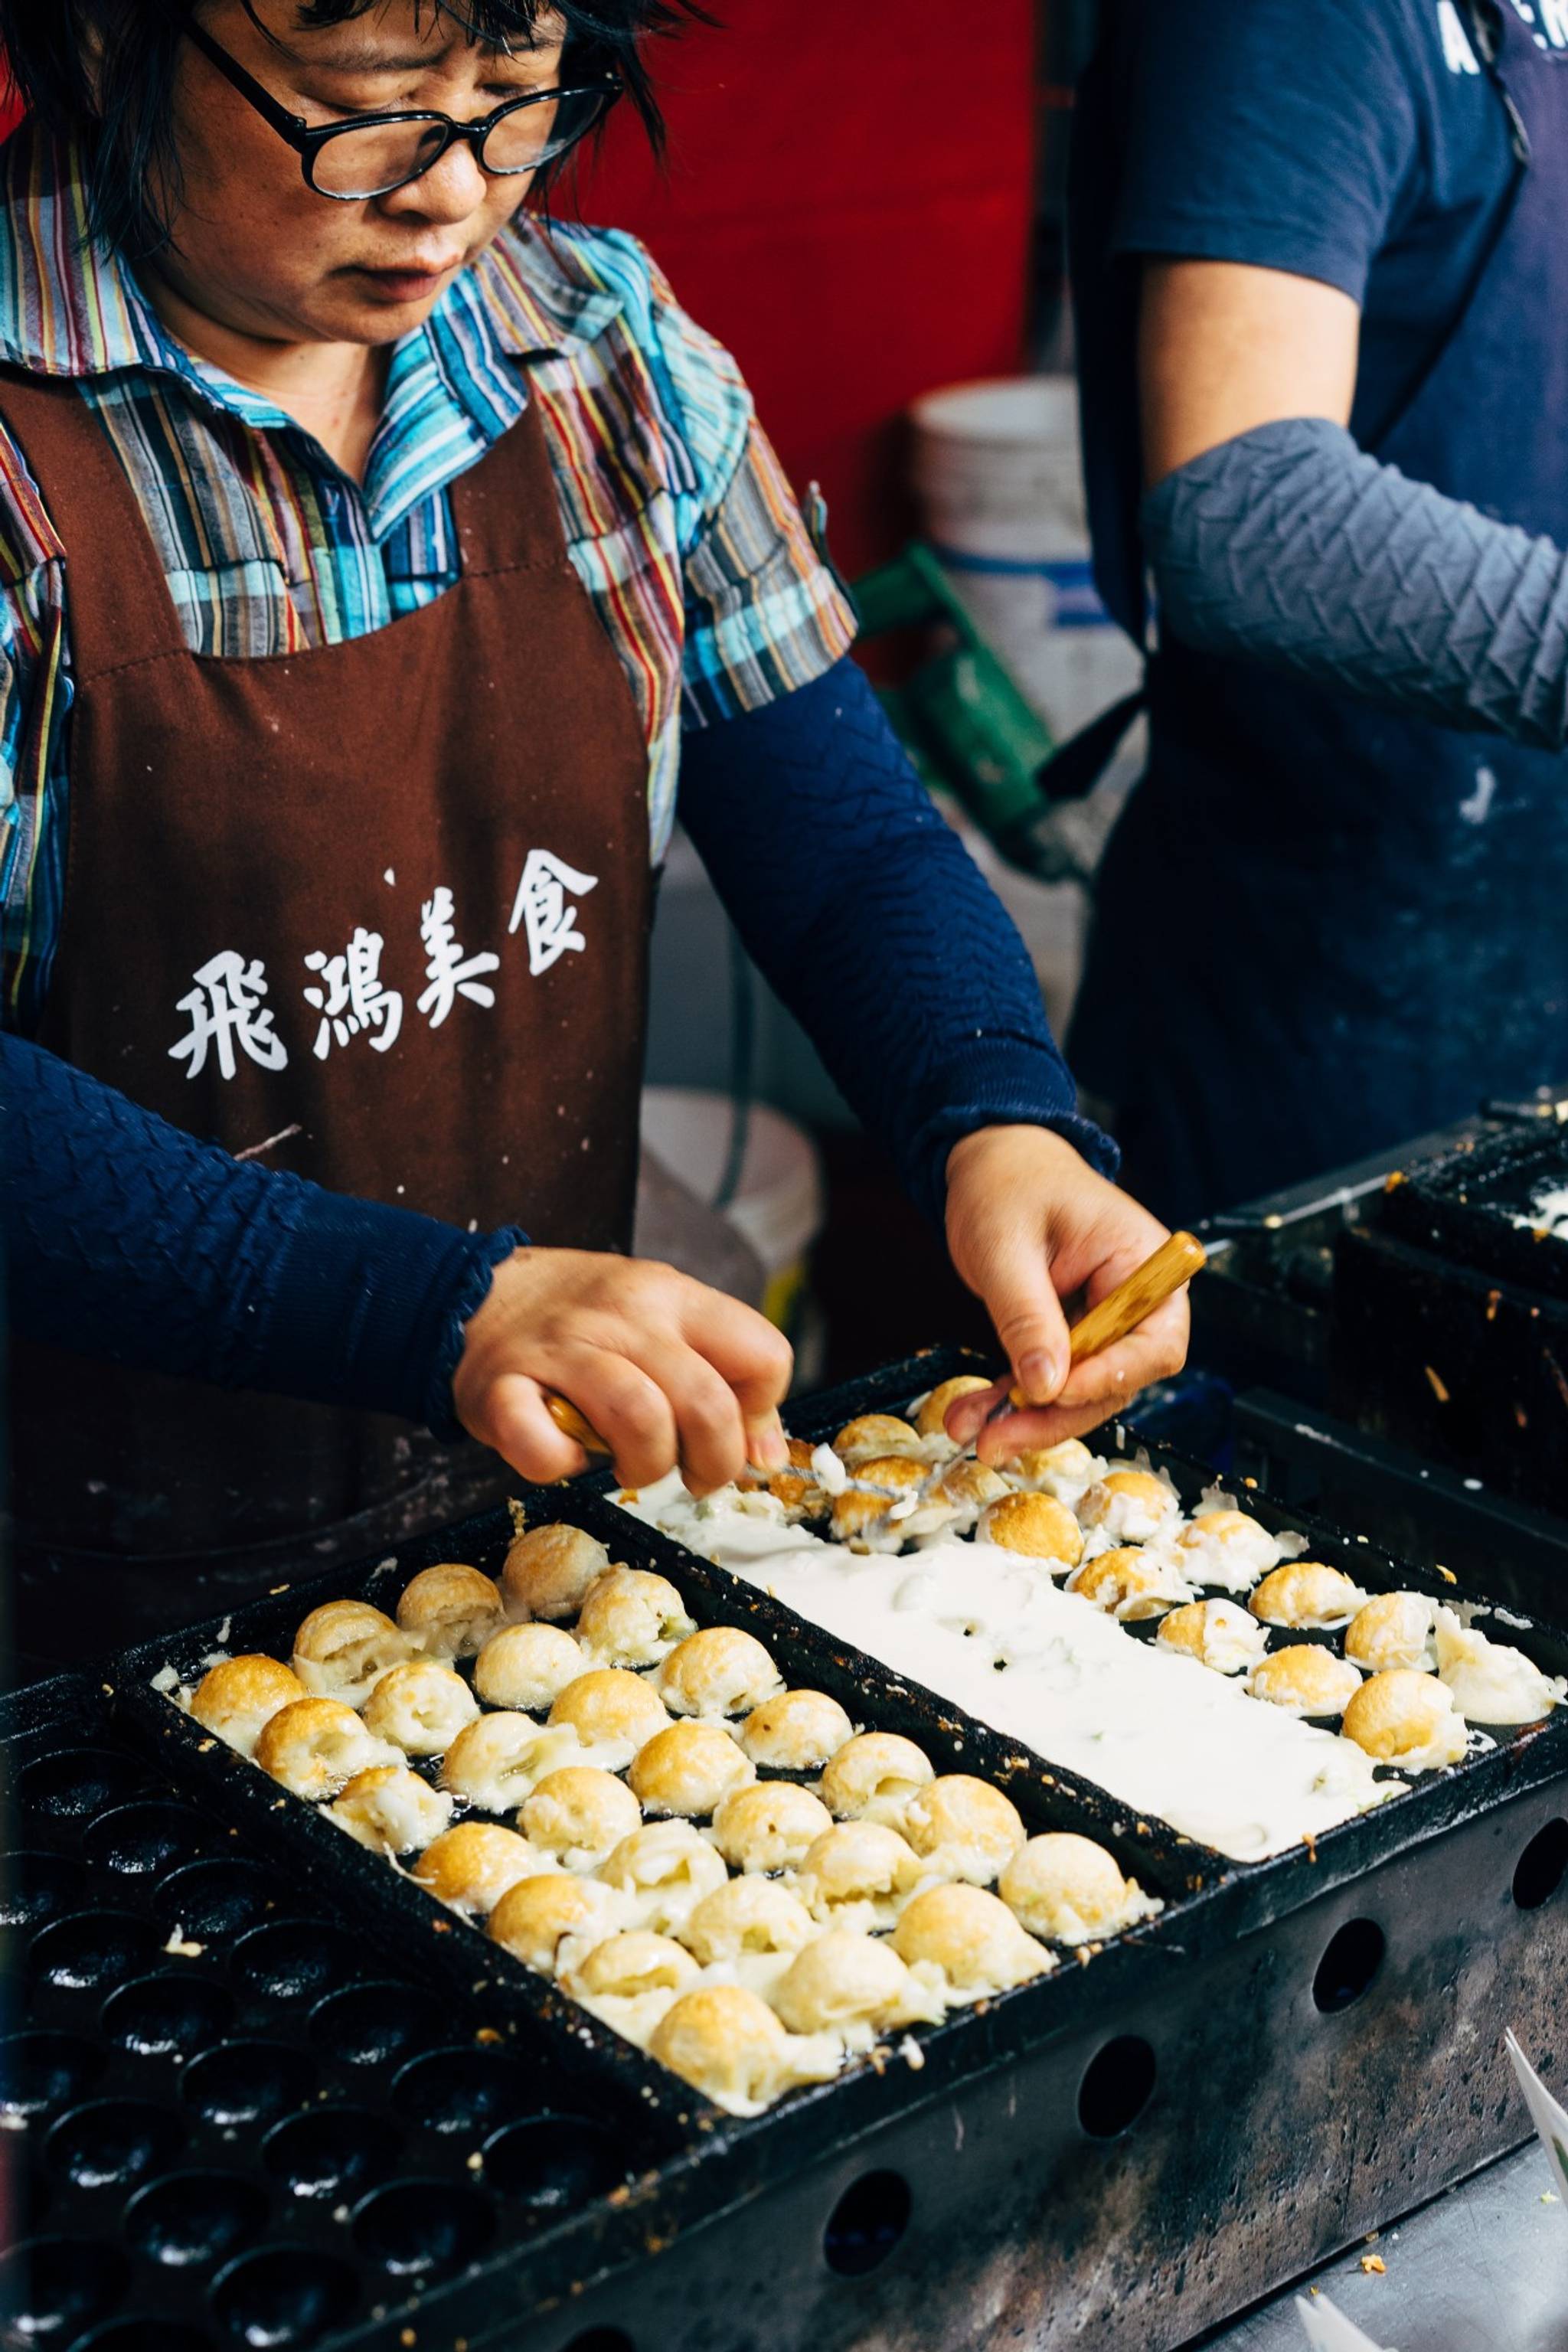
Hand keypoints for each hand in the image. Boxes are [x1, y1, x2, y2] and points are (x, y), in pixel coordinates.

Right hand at [451, 1247, 792, 1494]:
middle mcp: (624, 1316)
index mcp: (673, 1296)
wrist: (472, 1293)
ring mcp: (561, 1349)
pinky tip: (563, 1455)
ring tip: (631, 1466)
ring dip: (646, 1466)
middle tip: (692, 1474)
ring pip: (638, 1419)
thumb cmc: (584, 1322)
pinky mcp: (501, 1389)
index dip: (759, 1412)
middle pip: (707, 1402)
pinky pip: (542, 1449)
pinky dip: (559, 1467)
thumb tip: (766, 1458)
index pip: (764, 1355)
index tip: (731, 1432)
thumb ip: (722, 1380)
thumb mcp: (663, 1323)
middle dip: (714, 1462)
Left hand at [941, 1125, 1189, 1458]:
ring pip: (1079, 1389)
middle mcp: (1134, 1295)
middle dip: (1056, 1415)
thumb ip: (1028, 1315)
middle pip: (1116, 1378)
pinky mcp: (1070, 1331)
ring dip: (1027, 1417)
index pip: (1154, 1341)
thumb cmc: (1007, 1182)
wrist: (989, 1160)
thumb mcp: (1007, 1246)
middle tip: (996, 1441)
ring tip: (971, 1432)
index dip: (1111, 1377)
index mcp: (1142, 1260)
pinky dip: (1013, 1398)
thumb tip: (1046, 1384)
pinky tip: (973, 1415)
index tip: (1054, 1393)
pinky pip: (1051, 1376)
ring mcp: (1103, 1317)